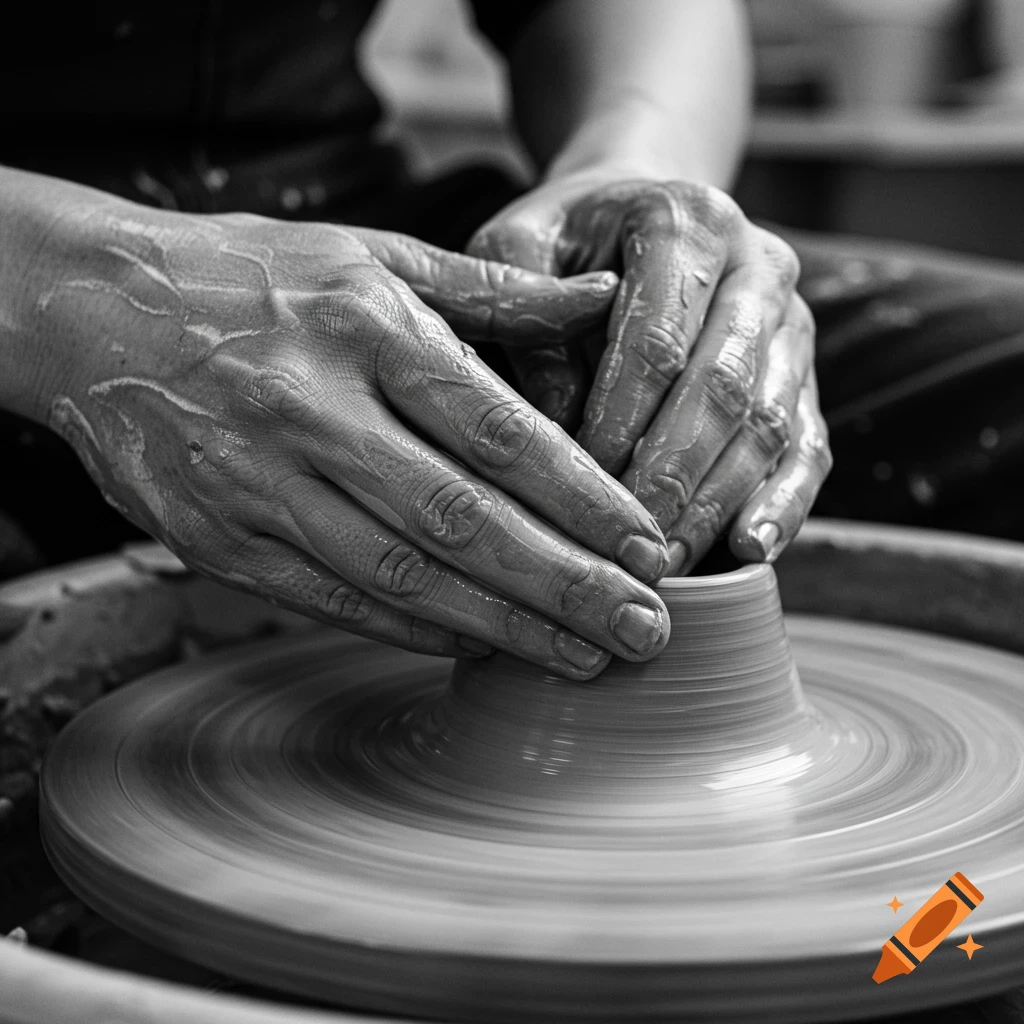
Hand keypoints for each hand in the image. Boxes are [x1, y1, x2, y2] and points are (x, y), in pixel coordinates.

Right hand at [34, 210, 669, 677]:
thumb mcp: (374, 255)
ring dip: (503, 627)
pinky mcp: (224, 541)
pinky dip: (415, 632)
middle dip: (565, 586)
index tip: (650, 549)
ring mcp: (265, 486)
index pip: (500, 432)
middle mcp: (319, 413)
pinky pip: (335, 600)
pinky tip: (482, 649)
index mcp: (370, 332)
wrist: (96, 311)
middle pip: (465, 521)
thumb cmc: (253, 277)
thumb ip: (494, 288)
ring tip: (582, 659)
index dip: (584, 499)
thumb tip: (604, 301)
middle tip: (646, 632)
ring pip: (403, 577)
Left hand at [469, 172, 831, 572]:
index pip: (657, 341)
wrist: (636, 212)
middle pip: (724, 388)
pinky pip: (808, 443)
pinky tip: (752, 549)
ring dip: (717, 502)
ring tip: (668, 565)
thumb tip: (557, 424)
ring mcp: (789, 322)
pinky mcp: (801, 371)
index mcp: (687, 223)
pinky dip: (784, 502)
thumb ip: (527, 316)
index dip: (621, 420)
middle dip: (673, 476)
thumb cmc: (566, 240)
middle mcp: (758, 265)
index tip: (585, 483)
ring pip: (769, 425)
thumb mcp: (519, 246)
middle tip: (628, 547)